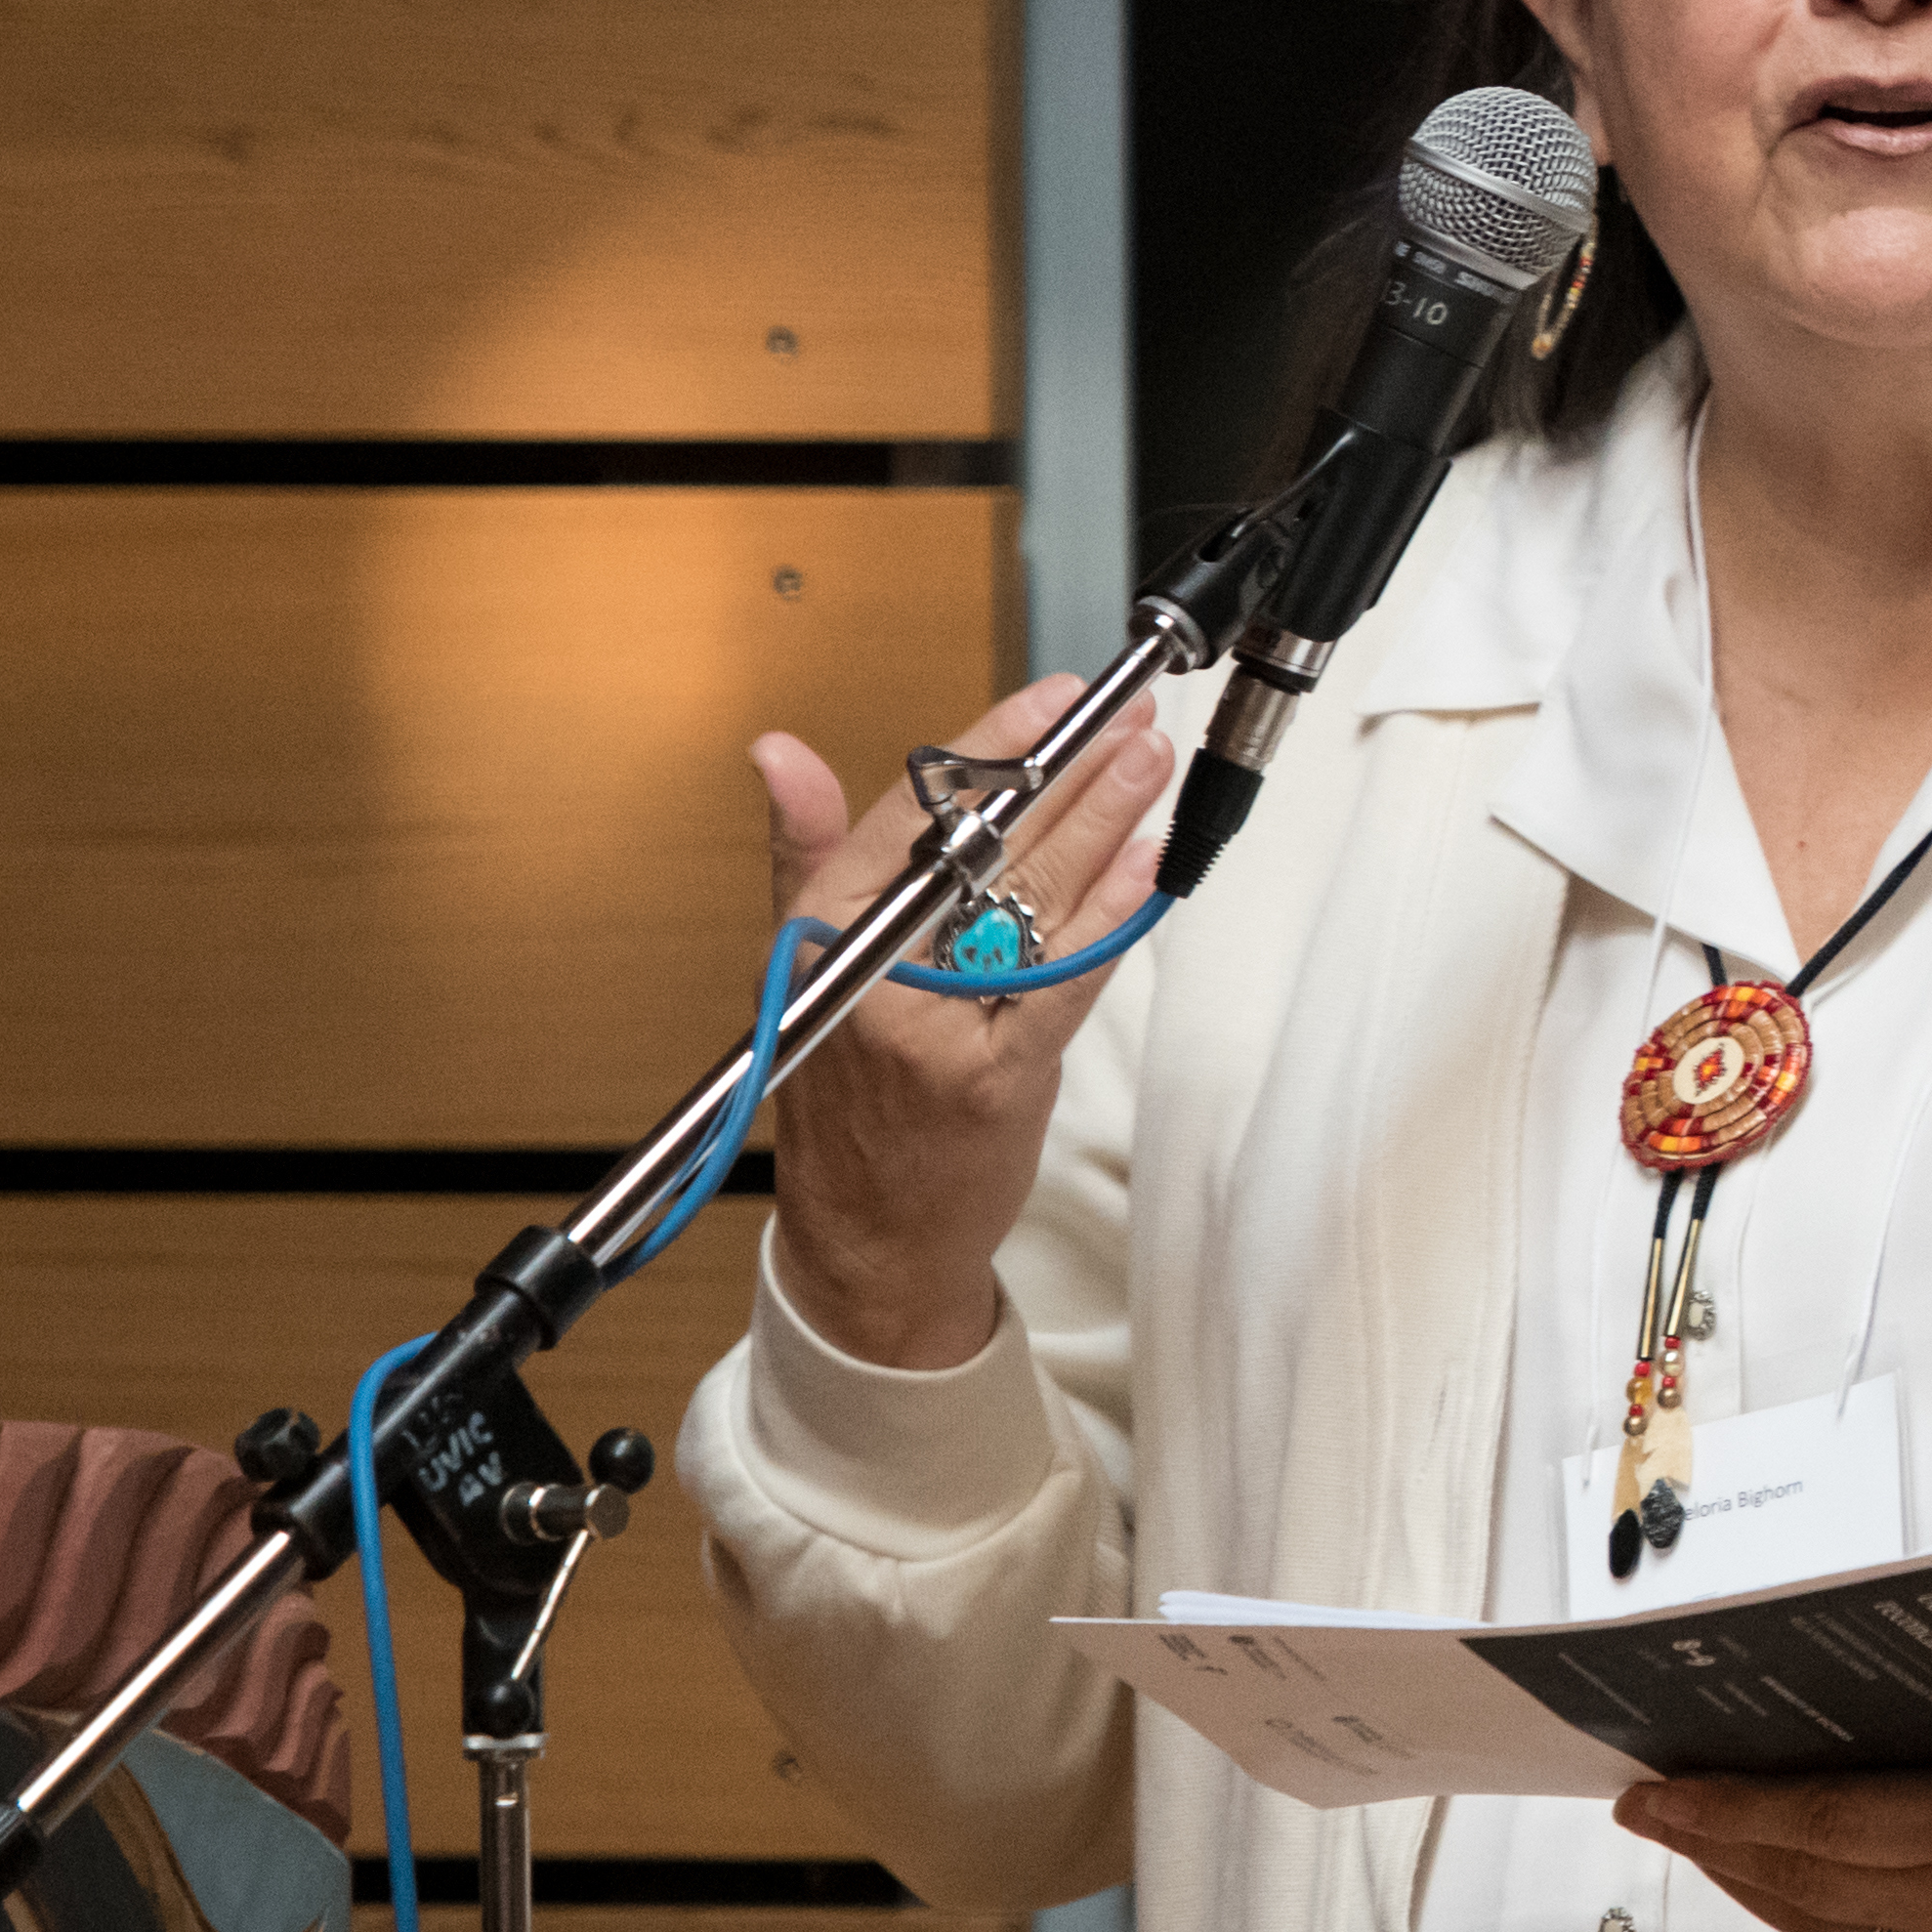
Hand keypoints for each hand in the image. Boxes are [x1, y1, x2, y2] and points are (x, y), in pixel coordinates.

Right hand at [748, 674, 1172, 1370]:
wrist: (868, 1235)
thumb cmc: (848, 1090)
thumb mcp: (807, 962)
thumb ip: (810, 850)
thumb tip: (778, 752)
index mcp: (822, 926)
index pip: (912, 811)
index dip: (991, 747)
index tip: (1053, 696)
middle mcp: (871, 968)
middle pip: (985, 845)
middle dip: (1072, 773)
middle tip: (1131, 719)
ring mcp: (935, 1024)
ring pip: (1032, 900)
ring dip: (1105, 824)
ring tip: (1153, 767)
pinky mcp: (995, 1074)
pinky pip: (1064, 978)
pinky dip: (1112, 918)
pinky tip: (1150, 867)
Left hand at [1612, 1707, 1931, 1931]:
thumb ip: (1904, 1740)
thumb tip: (1777, 1731)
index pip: (1825, 1822)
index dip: (1728, 1808)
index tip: (1658, 1789)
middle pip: (1808, 1879)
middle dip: (1716, 1841)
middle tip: (1650, 1805)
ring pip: (1819, 1927)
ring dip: (1747, 1880)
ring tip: (1691, 1835)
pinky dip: (1803, 1915)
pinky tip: (1766, 1878)